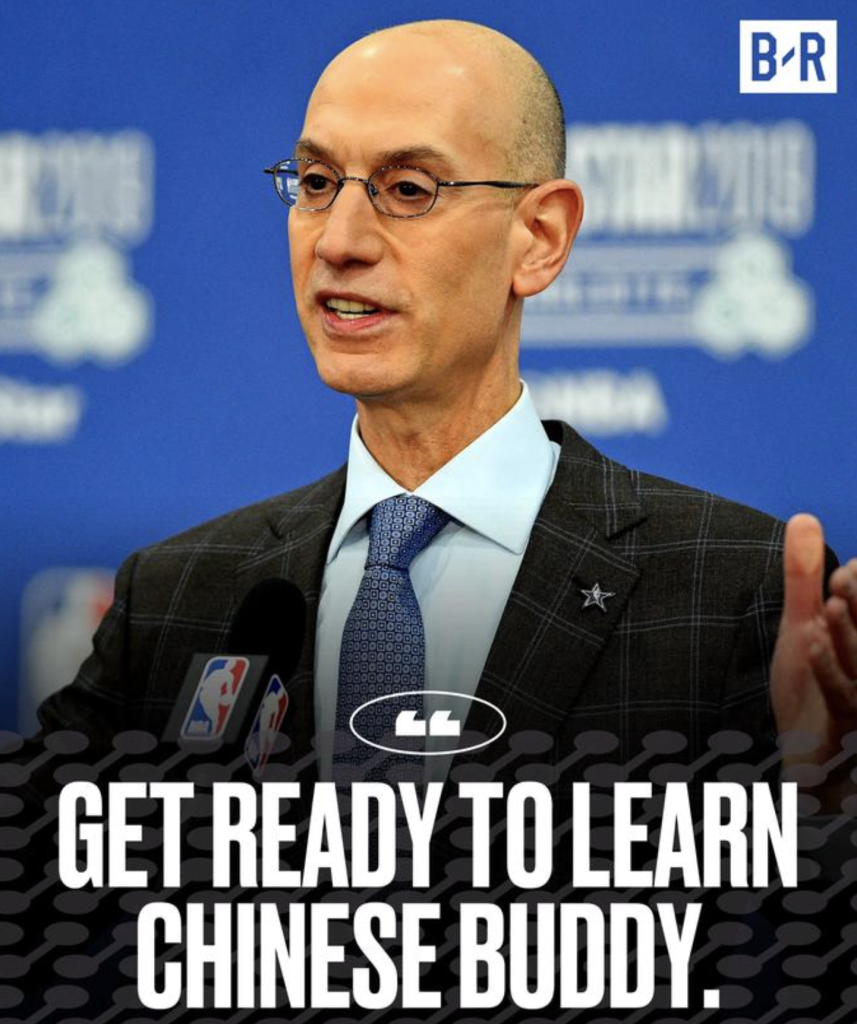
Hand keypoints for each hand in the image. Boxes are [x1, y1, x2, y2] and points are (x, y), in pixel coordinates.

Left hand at [770, 514, 856, 806]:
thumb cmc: (812, 691)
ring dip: (851, 635)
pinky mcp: (848, 730)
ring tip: (829, 605)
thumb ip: (802, 576)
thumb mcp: (803, 626)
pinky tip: (815, 643)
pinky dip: (832, 670)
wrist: (812, 766)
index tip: (845, 572)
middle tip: (841, 580)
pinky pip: (845, 699)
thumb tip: (803, 516)